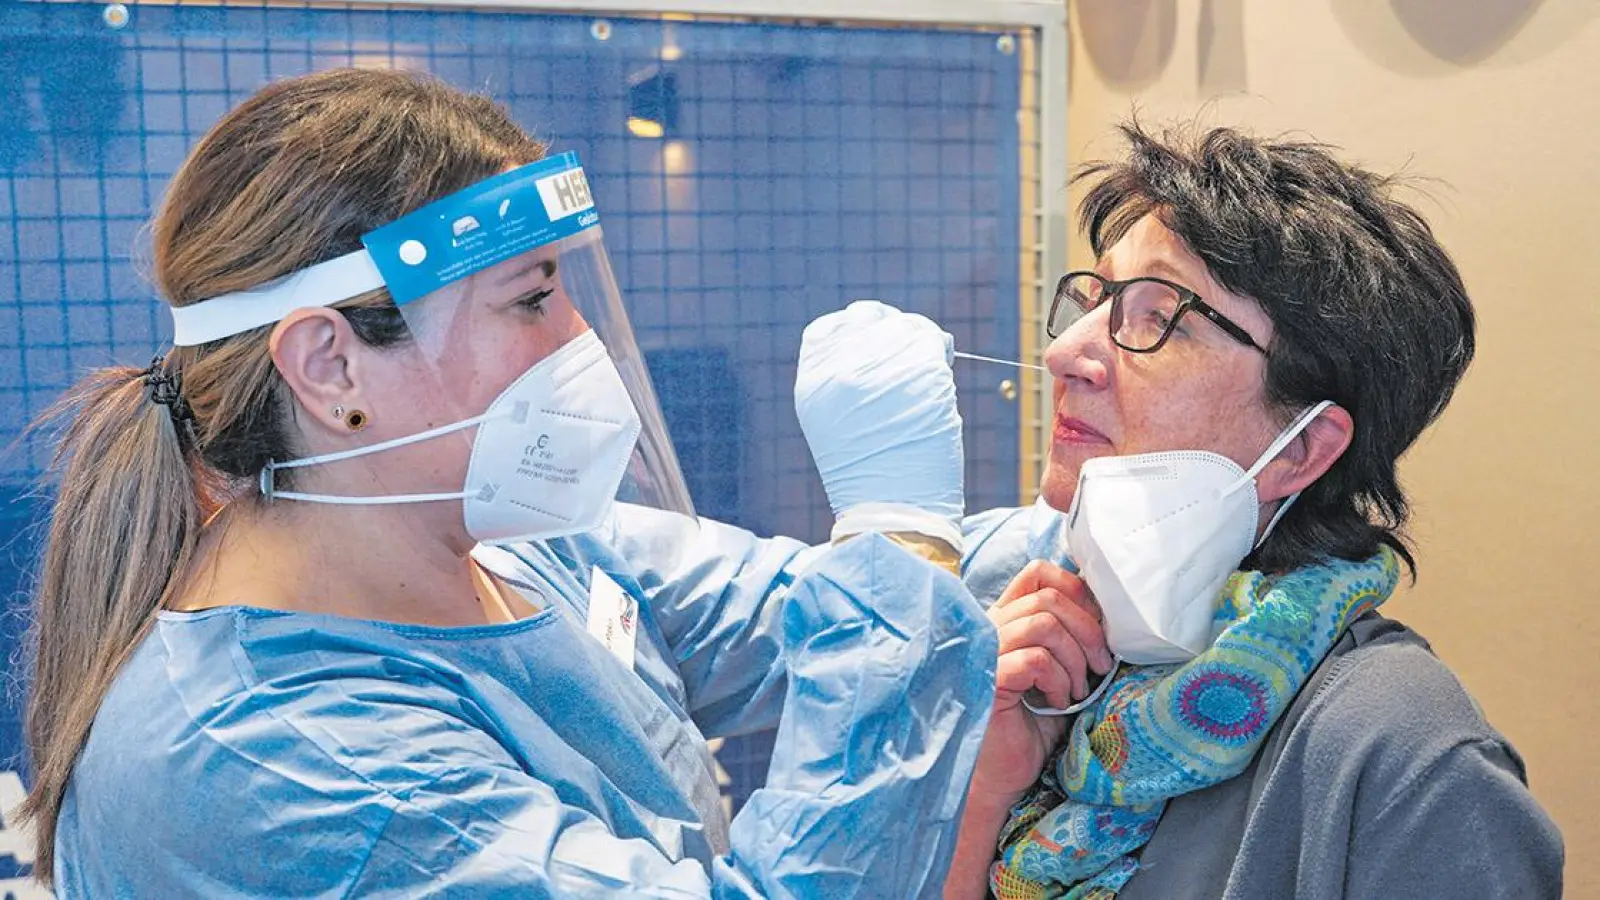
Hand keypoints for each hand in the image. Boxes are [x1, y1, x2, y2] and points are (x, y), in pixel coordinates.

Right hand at [793, 301, 962, 543]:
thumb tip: (878, 344)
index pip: (829, 329)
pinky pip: (933, 340)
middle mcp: (840, 369)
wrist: (894, 513)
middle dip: (892, 331)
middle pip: (869, 318)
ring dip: (920, 343)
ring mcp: (880, 367)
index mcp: (813, 383)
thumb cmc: (871, 476)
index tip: (878, 341)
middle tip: (910, 354)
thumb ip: (844, 379)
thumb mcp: (835, 423)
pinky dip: (941, 353)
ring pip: (905, 326)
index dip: (857, 329)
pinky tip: (941, 377)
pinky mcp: (920, 371)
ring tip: (926, 377)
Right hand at [971, 560, 1113, 803]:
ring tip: (1076, 690)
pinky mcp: (988, 677)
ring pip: (1043, 623)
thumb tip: (1111, 617)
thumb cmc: (1032, 727)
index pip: (1037, 572)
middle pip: (1048, 597)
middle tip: (1099, 667)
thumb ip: (1072, 639)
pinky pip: (1035, 659)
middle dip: (1088, 630)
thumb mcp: (1062, 674)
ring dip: (1074, 659)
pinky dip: (1057, 679)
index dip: (1076, 589)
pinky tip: (1057, 702)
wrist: (1003, 775)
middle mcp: (991, 628)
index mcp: (1007, 620)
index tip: (1098, 626)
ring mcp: (985, 650)